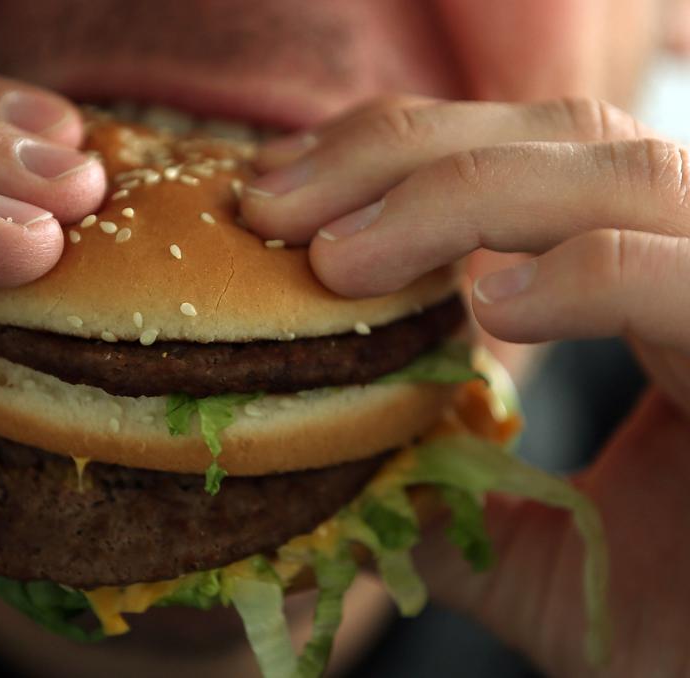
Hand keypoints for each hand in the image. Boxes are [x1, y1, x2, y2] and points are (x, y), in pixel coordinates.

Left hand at [241, 97, 689, 676]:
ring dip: (456, 199)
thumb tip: (339, 475)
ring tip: (338, 261)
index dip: (392, 159)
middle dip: (396, 156)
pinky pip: (684, 277)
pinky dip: (585, 276)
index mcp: (647, 280)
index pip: (519, 159)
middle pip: (557, 135)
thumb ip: (446, 498)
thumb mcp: (533, 553)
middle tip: (270, 204)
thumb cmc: (677, 623)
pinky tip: (489, 307)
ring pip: (619, 175)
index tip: (281, 191)